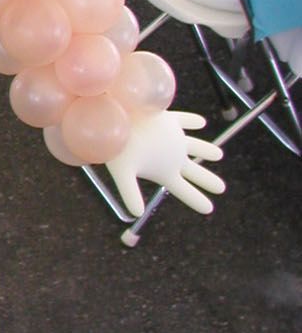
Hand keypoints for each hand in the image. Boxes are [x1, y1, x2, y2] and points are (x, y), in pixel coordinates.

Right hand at [106, 109, 225, 217]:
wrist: (112, 119)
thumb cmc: (117, 147)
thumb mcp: (124, 172)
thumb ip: (130, 192)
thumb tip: (136, 213)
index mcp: (165, 171)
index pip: (184, 190)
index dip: (197, 200)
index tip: (209, 210)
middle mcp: (170, 156)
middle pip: (194, 172)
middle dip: (207, 180)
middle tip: (221, 189)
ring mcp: (171, 139)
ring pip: (194, 146)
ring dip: (206, 150)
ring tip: (219, 155)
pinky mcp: (167, 120)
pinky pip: (184, 120)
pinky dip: (192, 121)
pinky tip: (201, 122)